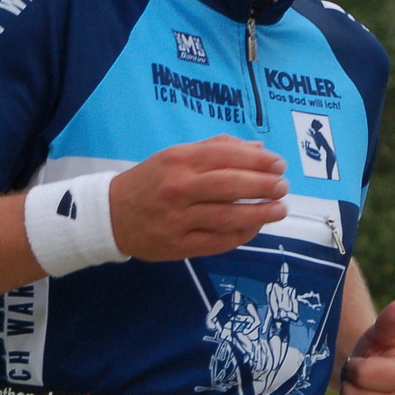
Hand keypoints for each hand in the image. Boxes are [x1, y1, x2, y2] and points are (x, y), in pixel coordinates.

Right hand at [110, 136, 287, 260]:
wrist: (111, 216)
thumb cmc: (150, 181)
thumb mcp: (175, 155)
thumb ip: (216, 149)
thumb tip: (258, 148)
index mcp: (178, 160)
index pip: (225, 156)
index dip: (257, 160)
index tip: (278, 164)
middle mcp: (178, 188)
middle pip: (229, 186)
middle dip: (263, 186)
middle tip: (283, 186)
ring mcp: (178, 219)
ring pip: (227, 217)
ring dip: (260, 213)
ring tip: (280, 209)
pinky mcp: (179, 246)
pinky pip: (218, 242)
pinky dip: (242, 235)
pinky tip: (256, 227)